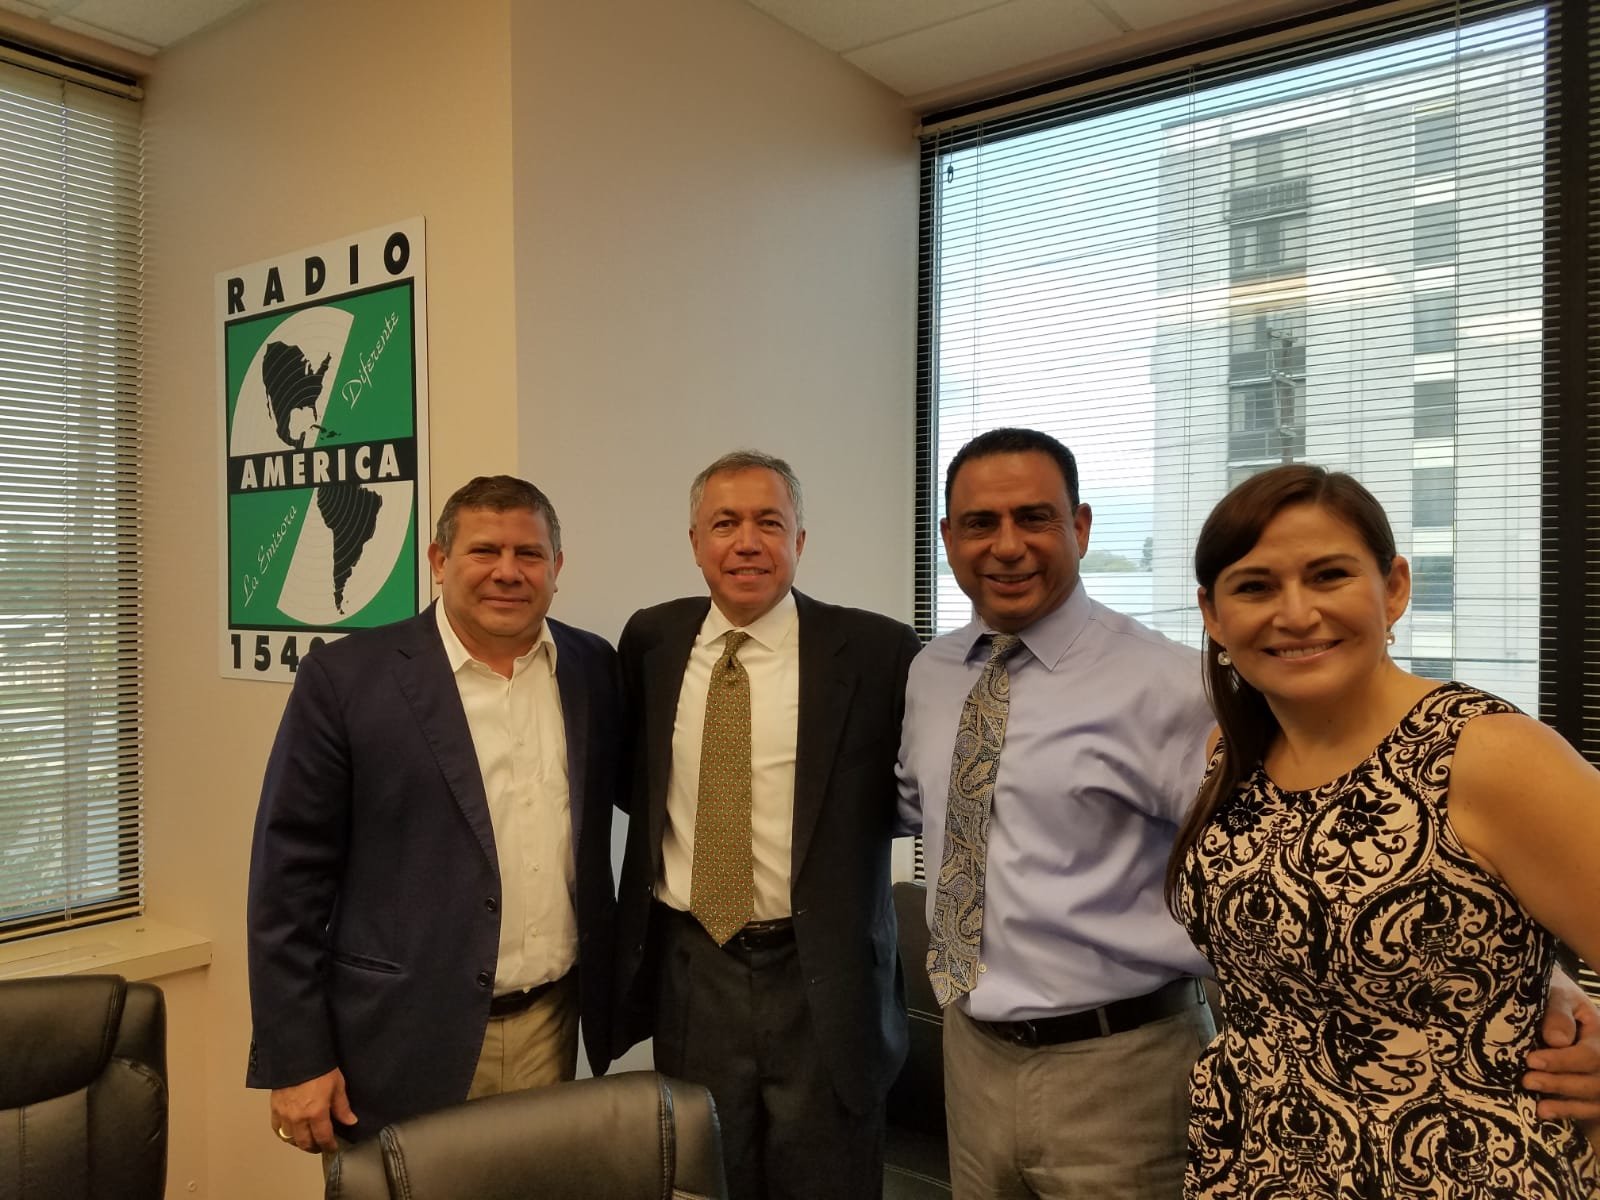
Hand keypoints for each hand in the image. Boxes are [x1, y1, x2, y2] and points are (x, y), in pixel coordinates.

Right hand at [269, 1067, 356, 1152]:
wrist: (297, 1056)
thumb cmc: (321, 1069)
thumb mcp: (337, 1086)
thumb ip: (342, 1107)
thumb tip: (351, 1122)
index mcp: (316, 1113)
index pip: (323, 1138)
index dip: (329, 1146)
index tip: (333, 1148)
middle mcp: (298, 1118)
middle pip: (305, 1143)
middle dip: (314, 1147)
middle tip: (320, 1146)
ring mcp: (284, 1115)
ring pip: (289, 1139)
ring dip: (299, 1143)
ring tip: (307, 1140)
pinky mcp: (274, 1108)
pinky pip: (276, 1128)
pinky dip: (284, 1134)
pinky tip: (290, 1132)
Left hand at [1525, 968, 1599, 1144]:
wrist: (1554, 997)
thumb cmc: (1553, 993)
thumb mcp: (1555, 993)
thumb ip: (1557, 1012)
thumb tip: (1556, 1040)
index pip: (1591, 1055)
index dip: (1563, 1061)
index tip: (1531, 1060)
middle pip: (1596, 1081)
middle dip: (1561, 1084)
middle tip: (1527, 1080)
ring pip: (1595, 1098)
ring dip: (1567, 1104)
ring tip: (1539, 1106)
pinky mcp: (1592, 1089)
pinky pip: (1591, 1107)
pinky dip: (1570, 1111)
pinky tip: (1544, 1113)